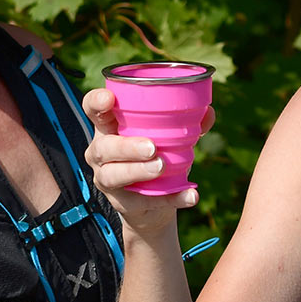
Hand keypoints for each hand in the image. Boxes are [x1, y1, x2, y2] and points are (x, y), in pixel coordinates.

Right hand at [82, 87, 209, 236]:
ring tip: (161, 167)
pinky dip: (170, 198)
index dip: (96, 102)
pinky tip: (190, 195)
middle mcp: (101, 152)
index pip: (92, 109)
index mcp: (109, 127)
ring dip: (138, 171)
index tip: (109, 99)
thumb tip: (208, 112)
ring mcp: (106, 178)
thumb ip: (187, 123)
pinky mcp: (121, 203)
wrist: (154, 202)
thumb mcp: (168, 137)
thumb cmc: (156, 155)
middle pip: (104, 146)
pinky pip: (142, 201)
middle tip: (152, 147)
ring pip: (112, 175)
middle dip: (126, 146)